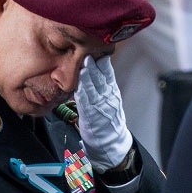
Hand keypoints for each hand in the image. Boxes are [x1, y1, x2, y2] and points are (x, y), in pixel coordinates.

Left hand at [74, 55, 132, 172]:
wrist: (112, 145)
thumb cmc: (107, 122)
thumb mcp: (108, 99)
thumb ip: (102, 84)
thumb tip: (94, 67)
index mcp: (112, 92)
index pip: (108, 72)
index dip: (102, 60)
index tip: (98, 48)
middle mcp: (108, 97)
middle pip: (101, 78)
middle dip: (94, 65)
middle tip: (90, 51)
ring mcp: (101, 107)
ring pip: (94, 89)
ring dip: (89, 77)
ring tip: (85, 65)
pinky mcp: (93, 117)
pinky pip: (87, 103)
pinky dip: (84, 93)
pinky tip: (80, 86)